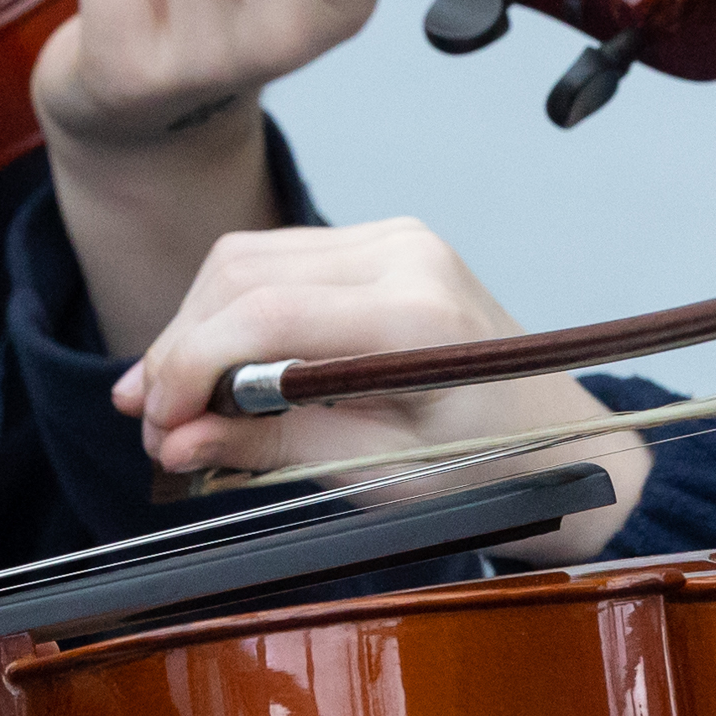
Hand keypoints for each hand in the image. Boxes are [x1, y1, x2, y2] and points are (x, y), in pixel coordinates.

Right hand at [122, 219, 645, 560]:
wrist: (564, 442)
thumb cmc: (489, 468)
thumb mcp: (378, 477)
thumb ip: (272, 446)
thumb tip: (175, 439)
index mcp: (415, 315)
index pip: (264, 314)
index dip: (188, 365)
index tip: (154, 422)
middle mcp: (405, 254)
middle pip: (242, 274)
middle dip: (180, 347)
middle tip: (150, 421)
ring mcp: (396, 239)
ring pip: (249, 259)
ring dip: (197, 326)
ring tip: (169, 400)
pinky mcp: (385, 244)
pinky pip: (280, 260)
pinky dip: (234, 312)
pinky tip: (213, 366)